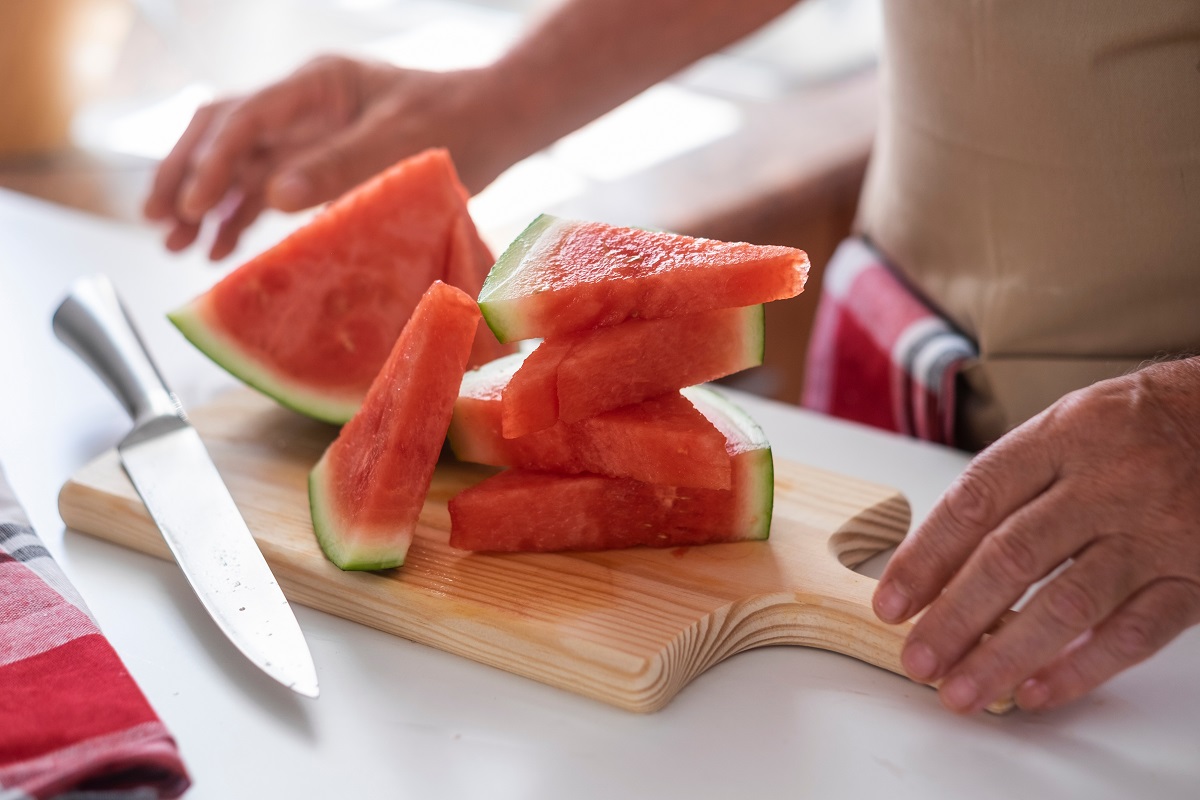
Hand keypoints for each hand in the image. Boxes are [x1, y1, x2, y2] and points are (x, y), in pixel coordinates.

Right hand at [143, 56, 512, 259]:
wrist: (493, 122)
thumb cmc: (455, 122)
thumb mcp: (401, 143)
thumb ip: (339, 166)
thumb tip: (273, 196)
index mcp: (317, 85)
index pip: (245, 118)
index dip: (212, 162)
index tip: (190, 206)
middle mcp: (302, 105)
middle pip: (222, 133)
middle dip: (185, 174)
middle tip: (157, 219)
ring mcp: (307, 133)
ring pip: (237, 163)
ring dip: (204, 202)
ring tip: (174, 245)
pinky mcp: (318, 163)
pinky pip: (265, 188)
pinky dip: (240, 217)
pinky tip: (219, 249)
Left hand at [873, 357, 1199, 712]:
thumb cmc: (1136, 427)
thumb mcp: (1068, 425)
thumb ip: (1010, 483)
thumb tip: (938, 559)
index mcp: (1061, 439)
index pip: (975, 503)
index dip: (926, 558)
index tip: (892, 602)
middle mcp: (1105, 484)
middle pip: (1013, 558)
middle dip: (955, 617)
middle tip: (918, 659)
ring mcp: (1152, 533)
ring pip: (1067, 603)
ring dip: (1006, 655)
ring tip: (963, 690)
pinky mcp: (1193, 577)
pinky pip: (1132, 632)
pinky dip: (1080, 668)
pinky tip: (1036, 691)